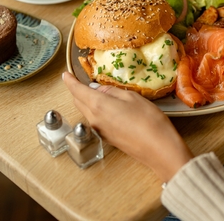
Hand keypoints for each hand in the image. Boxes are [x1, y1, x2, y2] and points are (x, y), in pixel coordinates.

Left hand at [62, 71, 193, 181]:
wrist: (157, 148)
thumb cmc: (148, 119)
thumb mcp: (132, 97)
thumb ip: (112, 91)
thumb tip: (98, 89)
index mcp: (98, 105)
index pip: (76, 91)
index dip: (69, 81)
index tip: (65, 74)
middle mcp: (94, 119)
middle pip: (79, 102)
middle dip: (77, 90)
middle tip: (81, 80)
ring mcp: (100, 130)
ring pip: (86, 111)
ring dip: (86, 100)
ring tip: (97, 91)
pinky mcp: (107, 137)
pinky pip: (95, 119)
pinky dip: (95, 109)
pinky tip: (108, 106)